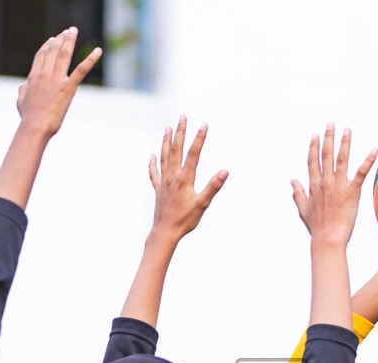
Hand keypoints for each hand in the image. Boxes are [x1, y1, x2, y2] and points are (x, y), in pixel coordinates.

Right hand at [16, 28, 101, 138]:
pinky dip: (91, 59)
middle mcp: (44, 74)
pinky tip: (98, 51)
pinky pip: (81, 70)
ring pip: (64, 54)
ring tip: (73, 31)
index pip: (41, 55)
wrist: (35, 126)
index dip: (47, 45)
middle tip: (68, 31)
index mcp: (34, 76)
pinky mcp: (68, 87)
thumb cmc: (28, 117)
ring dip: (69, 40)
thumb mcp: (21, 101)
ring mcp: (56, 80)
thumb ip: (23, 90)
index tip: (53, 39)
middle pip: (53, 50)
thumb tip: (24, 84)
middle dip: (61, 38)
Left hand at [148, 115, 227, 243]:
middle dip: (181, 132)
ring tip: (168, 128)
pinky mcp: (159, 190)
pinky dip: (153, 163)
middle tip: (182, 116)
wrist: (165, 232)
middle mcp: (173, 177)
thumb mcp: (202, 204)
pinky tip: (152, 156)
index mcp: (185, 179)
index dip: (199, 138)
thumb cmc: (185, 220)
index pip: (193, 154)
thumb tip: (225, 171)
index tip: (204, 124)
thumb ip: (213, 187)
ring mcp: (164, 182)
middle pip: (176, 149)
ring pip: (164, 157)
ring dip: (166, 141)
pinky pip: (155, 173)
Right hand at [291, 124, 377, 246]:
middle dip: (328, 138)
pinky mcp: (352, 192)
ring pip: (341, 159)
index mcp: (314, 186)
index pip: (313, 161)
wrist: (328, 239)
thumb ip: (297, 193)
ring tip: (347, 130)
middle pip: (326, 155)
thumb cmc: (316, 228)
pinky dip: (368, 160)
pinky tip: (374, 149)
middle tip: (331, 124)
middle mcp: (325, 182)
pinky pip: (361, 172)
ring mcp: (338, 186)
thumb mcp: (302, 209)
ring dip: (345, 143)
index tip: (315, 135)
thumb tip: (292, 180)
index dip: (314, 147)